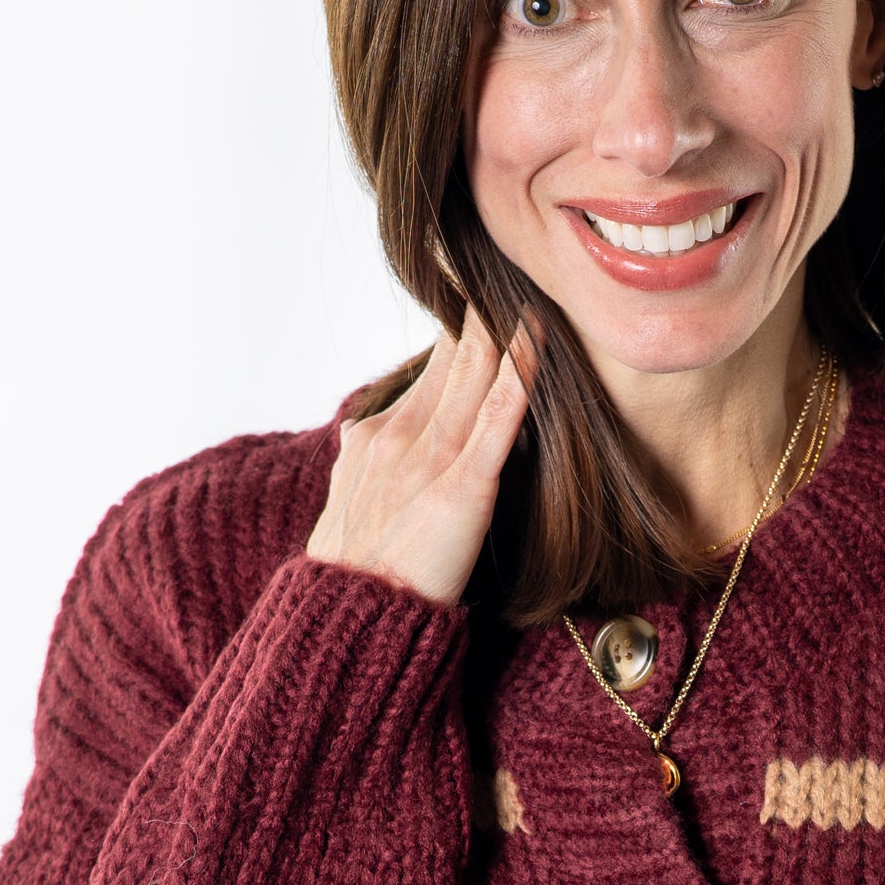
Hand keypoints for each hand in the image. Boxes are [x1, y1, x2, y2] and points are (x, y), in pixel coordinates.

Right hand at [307, 307, 532, 606]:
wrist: (347, 620)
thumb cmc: (355, 576)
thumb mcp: (348, 503)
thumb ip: (367, 463)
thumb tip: (370, 436)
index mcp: (376, 438)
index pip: (429, 368)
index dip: (461, 327)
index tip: (482, 290)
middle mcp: (401, 435)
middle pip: (453, 356)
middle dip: (483, 309)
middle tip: (512, 264)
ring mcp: (431, 458)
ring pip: (474, 372)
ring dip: (504, 325)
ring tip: (530, 282)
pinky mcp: (464, 488)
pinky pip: (497, 417)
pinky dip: (519, 372)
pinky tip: (536, 336)